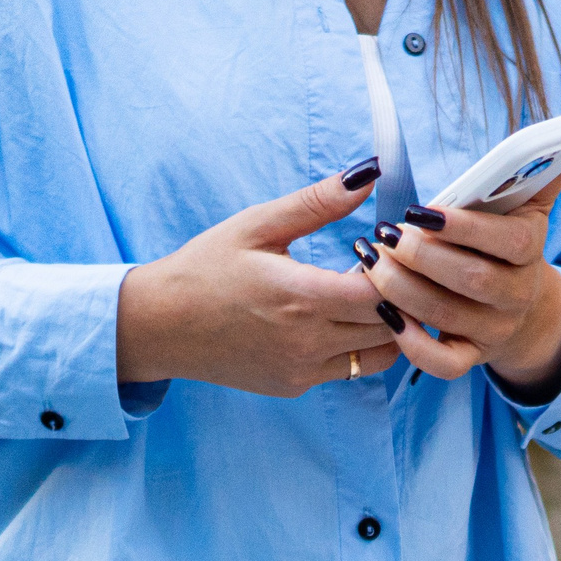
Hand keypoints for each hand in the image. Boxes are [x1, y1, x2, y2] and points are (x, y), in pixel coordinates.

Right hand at [116, 160, 402, 394]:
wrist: (161, 325)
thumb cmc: (205, 269)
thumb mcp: (257, 225)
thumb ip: (316, 203)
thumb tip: (367, 175)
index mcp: (301, 297)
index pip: (383, 290)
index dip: (396, 266)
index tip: (386, 245)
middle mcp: (309, 341)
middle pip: (391, 323)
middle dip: (399, 293)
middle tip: (388, 267)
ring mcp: (305, 369)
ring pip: (381, 352)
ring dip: (388, 323)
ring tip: (370, 292)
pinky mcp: (297, 385)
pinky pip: (353, 369)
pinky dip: (363, 344)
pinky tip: (346, 317)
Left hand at [361, 165, 560, 393]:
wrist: (520, 311)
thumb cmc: (506, 246)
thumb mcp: (526, 210)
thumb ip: (538, 173)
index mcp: (529, 251)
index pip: (507, 240)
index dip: (464, 227)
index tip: (421, 210)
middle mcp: (515, 295)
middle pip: (472, 279)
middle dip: (423, 257)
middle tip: (386, 235)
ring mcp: (493, 330)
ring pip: (447, 316)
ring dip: (402, 290)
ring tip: (371, 262)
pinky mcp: (471, 358)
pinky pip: (442, 364)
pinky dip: (412, 344)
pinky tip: (385, 313)